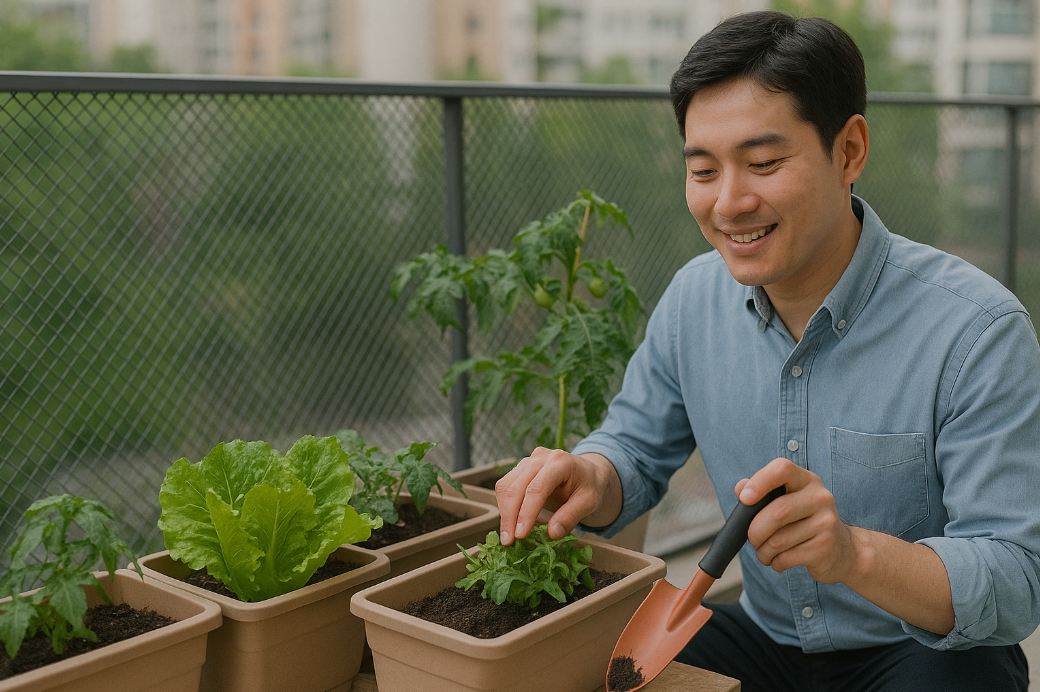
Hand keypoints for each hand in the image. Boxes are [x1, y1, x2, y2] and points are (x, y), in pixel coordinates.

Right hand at [495, 448, 621, 544]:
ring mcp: (527, 461)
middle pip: (516, 487)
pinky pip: (505, 486)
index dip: (527, 513)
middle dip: (510, 516)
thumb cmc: (589, 486)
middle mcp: (540, 457)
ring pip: (506, 486)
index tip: (521, 535)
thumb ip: (571, 516)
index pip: (537, 488)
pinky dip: (504, 506)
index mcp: (560, 462)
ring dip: (504, 513)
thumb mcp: (589, 502)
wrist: (586, 471)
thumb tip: (552, 534)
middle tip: (509, 541)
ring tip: (508, 536)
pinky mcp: (520, 468)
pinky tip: (510, 523)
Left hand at [737, 457, 859, 583]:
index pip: (782, 469)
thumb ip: (762, 492)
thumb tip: (740, 488)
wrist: (843, 550)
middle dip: (755, 531)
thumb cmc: (804, 522)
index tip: (744, 499)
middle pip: (777, 512)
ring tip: (764, 553)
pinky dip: (775, 562)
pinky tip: (779, 561)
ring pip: (778, 540)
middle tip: (752, 539)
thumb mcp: (787, 501)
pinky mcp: (825, 547)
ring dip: (762, 551)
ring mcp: (826, 523)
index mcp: (806, 480)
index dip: (760, 481)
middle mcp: (820, 497)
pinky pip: (786, 557)